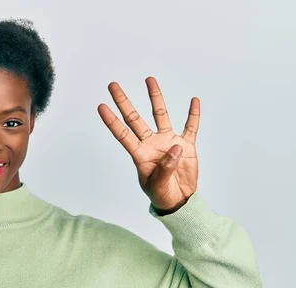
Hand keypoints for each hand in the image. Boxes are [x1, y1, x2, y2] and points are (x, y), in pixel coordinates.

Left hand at [97, 77, 199, 213]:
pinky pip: (190, 126)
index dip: (111, 121)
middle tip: (112, 85)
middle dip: (123, 102)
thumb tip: (174, 147)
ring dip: (155, 98)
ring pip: (160, 115)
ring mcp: (168, 142)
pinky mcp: (186, 145)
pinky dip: (193, 114)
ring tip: (149, 79)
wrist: (180, 200)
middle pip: (135, 118)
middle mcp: (151, 143)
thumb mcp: (158, 186)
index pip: (122, 134)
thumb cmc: (162, 194)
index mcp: (140, 154)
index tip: (101, 106)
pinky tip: (194, 100)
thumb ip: (164, 168)